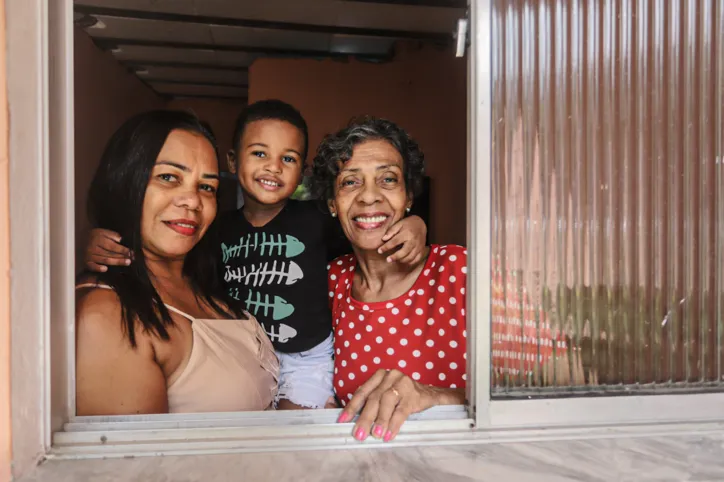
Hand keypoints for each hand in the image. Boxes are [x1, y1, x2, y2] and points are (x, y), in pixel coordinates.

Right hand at [85, 228, 131, 271]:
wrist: (82, 240)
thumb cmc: (97, 236)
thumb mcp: (104, 232)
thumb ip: (113, 235)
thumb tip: (121, 240)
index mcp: (97, 238)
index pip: (112, 246)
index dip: (122, 250)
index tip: (131, 252)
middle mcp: (92, 247)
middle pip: (109, 254)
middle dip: (121, 257)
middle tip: (131, 259)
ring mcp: (89, 255)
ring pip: (105, 260)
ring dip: (116, 262)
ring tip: (127, 263)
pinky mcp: (86, 262)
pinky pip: (92, 266)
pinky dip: (98, 268)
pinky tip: (105, 269)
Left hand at [337, 369, 463, 442]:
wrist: (430, 395)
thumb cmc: (400, 397)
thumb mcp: (383, 395)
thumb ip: (366, 403)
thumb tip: (335, 409)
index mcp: (379, 376)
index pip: (362, 392)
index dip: (352, 407)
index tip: (342, 420)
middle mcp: (389, 376)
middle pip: (374, 398)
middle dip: (365, 417)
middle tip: (359, 434)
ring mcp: (402, 383)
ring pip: (387, 402)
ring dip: (380, 420)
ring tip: (375, 435)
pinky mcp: (414, 394)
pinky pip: (402, 410)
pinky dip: (394, 424)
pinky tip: (389, 435)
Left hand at [377, 215, 426, 264]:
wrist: (421, 224)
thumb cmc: (407, 224)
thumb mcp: (399, 224)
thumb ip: (391, 231)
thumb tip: (383, 239)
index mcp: (407, 233)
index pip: (395, 241)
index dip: (386, 247)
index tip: (379, 251)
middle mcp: (414, 241)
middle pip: (404, 252)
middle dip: (395, 257)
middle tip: (387, 260)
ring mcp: (419, 247)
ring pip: (410, 257)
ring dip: (401, 260)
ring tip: (394, 260)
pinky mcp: (422, 250)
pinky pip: (416, 260)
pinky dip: (409, 262)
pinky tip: (403, 261)